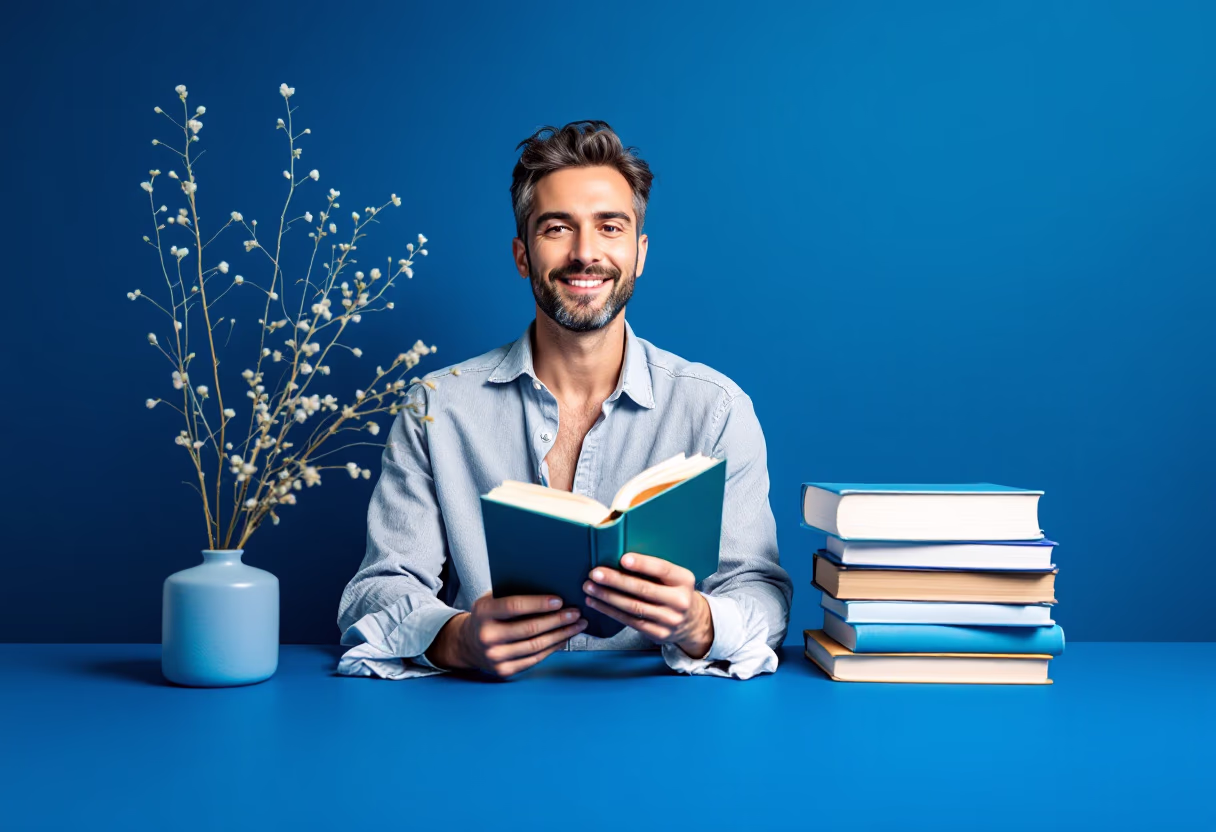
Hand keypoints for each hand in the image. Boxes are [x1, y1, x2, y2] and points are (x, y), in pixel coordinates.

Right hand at [427, 591, 586, 678]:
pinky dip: (553, 648)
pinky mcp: (504, 670)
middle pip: (530, 628)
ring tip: (576, 625)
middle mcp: (487, 636)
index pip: (514, 607)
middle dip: (557, 620)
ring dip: (561, 635)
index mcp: (483, 613)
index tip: (559, 600)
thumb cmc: (486, 616)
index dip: (538, 603)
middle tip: (575, 612)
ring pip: (536, 646)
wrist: (468, 644)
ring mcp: (495, 656)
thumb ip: (512, 594)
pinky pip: (534, 659)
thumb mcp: (491, 600)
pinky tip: (564, 638)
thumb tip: (548, 585)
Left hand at [583, 553, 713, 658]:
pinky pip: (629, 621)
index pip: (662, 569)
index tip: (622, 558)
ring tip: (590, 587)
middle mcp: (679, 601)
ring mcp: (669, 619)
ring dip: (607, 597)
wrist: (691, 622)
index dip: (642, 564)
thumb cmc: (674, 591)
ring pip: (633, 607)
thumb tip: (618, 557)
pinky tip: (596, 603)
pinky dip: (610, 611)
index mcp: (684, 580)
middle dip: (616, 580)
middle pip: (643, 589)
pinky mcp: (658, 634)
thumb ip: (655, 570)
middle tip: (595, 573)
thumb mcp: (674, 578)